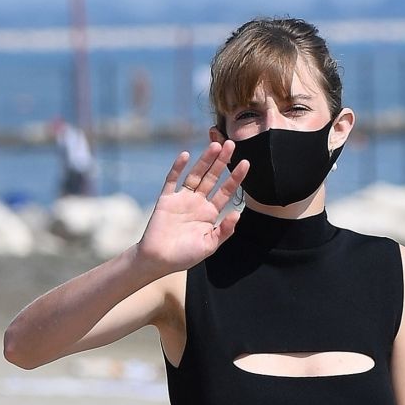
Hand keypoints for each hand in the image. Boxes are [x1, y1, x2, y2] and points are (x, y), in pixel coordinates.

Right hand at [134, 139, 249, 277]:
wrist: (158, 260)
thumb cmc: (184, 256)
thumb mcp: (209, 245)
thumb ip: (224, 230)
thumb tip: (237, 213)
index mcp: (209, 213)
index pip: (226, 191)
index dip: (235, 177)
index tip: (246, 163)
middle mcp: (197, 203)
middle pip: (212, 177)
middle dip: (222, 161)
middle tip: (231, 144)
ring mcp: (181, 199)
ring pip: (195, 175)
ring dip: (204, 160)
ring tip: (215, 145)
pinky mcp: (166, 199)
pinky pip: (172, 180)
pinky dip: (178, 167)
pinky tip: (185, 155)